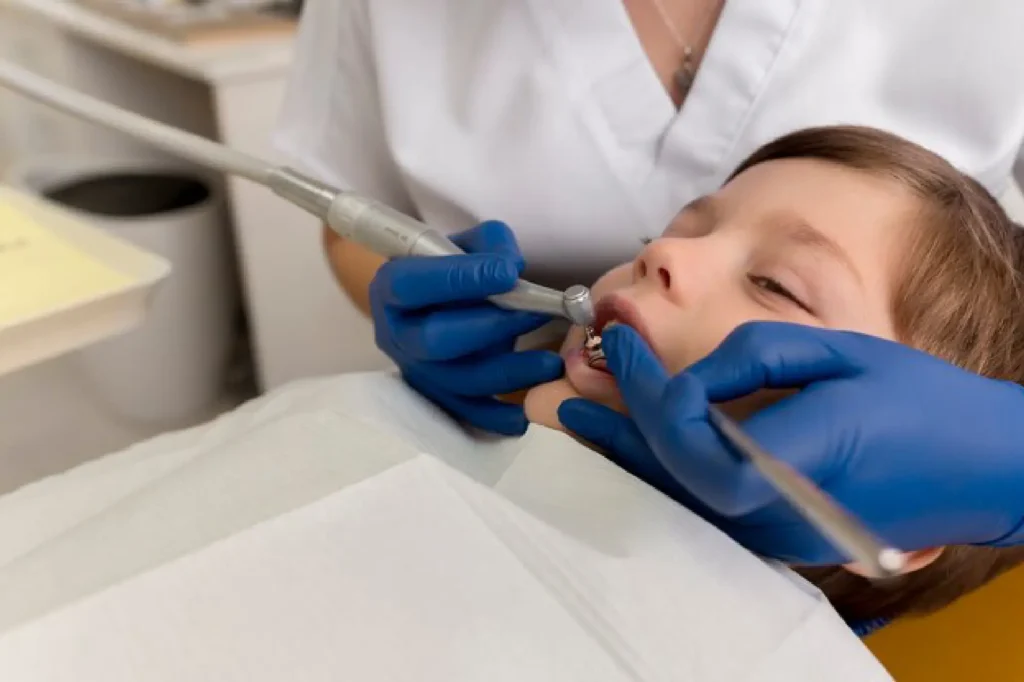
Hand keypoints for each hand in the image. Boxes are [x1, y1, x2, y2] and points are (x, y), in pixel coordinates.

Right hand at [369, 221, 562, 434]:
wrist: (442, 303)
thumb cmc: (456, 267)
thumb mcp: (470, 244)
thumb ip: (491, 246)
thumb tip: (512, 270)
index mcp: (392, 288)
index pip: (414, 284)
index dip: (459, 279)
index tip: (508, 273)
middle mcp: (397, 333)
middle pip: (435, 341)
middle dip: (490, 328)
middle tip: (536, 315)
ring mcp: (415, 370)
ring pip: (456, 381)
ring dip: (507, 373)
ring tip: (550, 364)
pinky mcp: (437, 396)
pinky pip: (464, 413)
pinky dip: (494, 418)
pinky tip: (525, 414)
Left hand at [558, 321, 1023, 563]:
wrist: (981, 468)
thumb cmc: (919, 402)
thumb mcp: (838, 353)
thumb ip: (750, 359)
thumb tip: (687, 380)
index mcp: (800, 456)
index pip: (693, 440)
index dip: (649, 394)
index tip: (626, 347)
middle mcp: (781, 510)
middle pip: (674, 475)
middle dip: (617, 428)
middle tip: (568, 396)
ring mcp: (779, 534)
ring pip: (683, 496)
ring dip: (631, 455)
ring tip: (586, 421)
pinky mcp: (780, 538)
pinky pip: (706, 505)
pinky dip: (665, 472)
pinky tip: (640, 446)